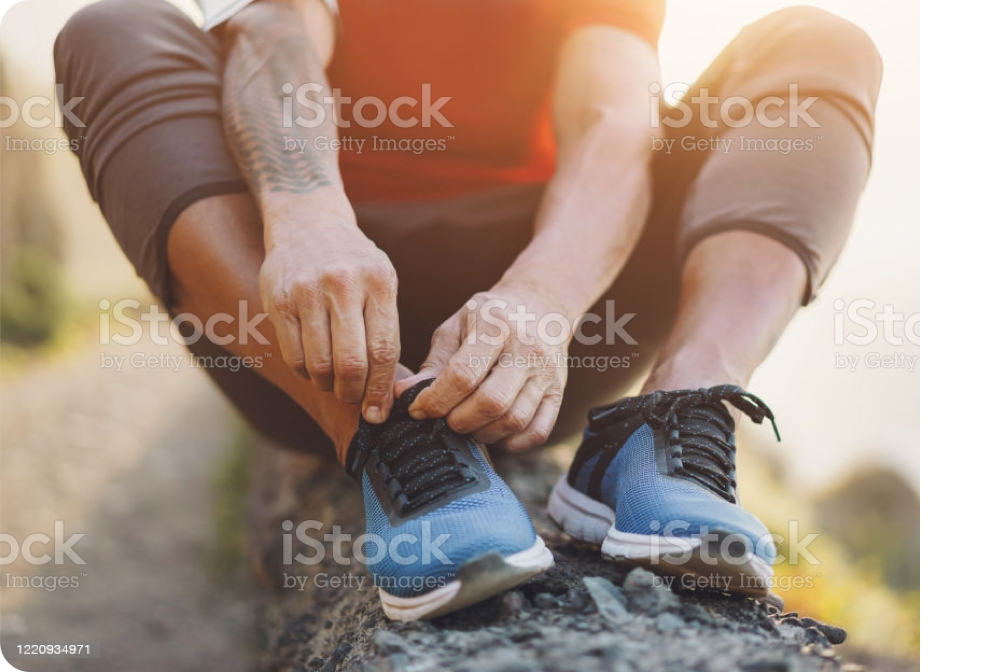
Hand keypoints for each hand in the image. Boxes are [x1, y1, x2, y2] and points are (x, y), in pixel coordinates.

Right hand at [259, 221, 399, 422]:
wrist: (308, 223)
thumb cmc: (354, 263)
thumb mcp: (381, 280)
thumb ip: (385, 326)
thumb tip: (388, 389)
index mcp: (379, 282)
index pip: (384, 350)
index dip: (381, 389)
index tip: (378, 412)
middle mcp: (343, 284)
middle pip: (351, 363)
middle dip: (354, 393)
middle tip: (354, 399)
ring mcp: (308, 291)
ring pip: (319, 364)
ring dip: (328, 385)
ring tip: (334, 383)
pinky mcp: (279, 299)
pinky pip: (293, 354)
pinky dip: (306, 372)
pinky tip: (314, 367)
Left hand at [396, 289, 568, 450]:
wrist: (539, 307)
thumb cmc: (488, 319)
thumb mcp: (455, 328)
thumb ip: (433, 364)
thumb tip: (403, 395)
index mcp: (496, 326)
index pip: (463, 375)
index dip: (435, 400)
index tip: (417, 409)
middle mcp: (527, 349)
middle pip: (491, 402)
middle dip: (458, 421)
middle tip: (444, 419)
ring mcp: (547, 373)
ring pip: (514, 421)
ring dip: (482, 433)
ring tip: (466, 424)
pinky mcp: (559, 393)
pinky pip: (537, 432)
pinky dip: (511, 442)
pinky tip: (492, 430)